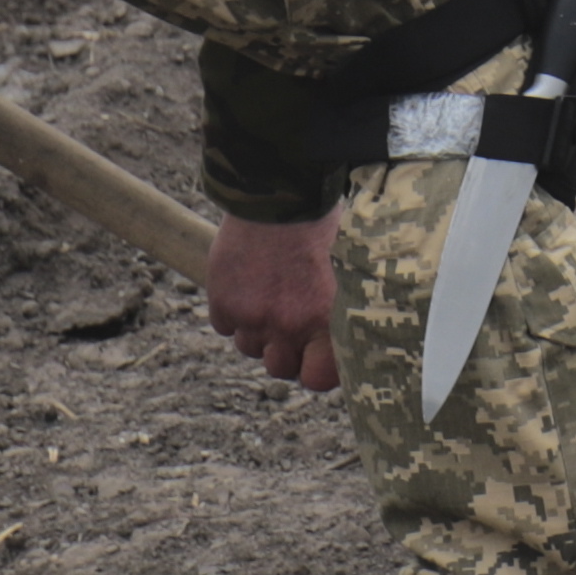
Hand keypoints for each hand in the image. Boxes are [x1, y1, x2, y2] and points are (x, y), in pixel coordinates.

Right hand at [207, 212, 342, 389]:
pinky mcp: (224, 301)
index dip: (316, 369)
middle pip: (280, 368)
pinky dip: (233, 311)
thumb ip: (344, 313)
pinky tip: (248, 284)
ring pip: (250, 348)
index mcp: (328, 321)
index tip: (316, 357)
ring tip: (270, 294)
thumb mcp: (351, 273)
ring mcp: (253, 316)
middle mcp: (290, 326)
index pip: (317, 378)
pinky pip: (225, 326)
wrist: (282, 195)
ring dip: (258, 330)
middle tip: (291, 324)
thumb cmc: (326, 228)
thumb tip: (348, 343)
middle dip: (286, 351)